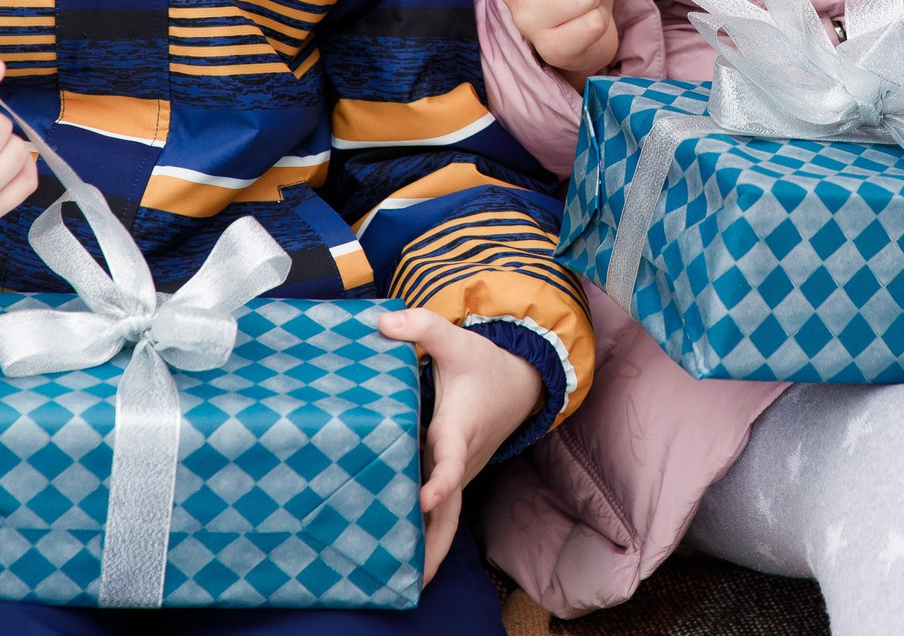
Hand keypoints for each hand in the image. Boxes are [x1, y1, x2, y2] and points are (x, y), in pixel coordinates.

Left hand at [377, 309, 547, 582]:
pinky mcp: (456, 475)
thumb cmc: (484, 363)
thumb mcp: (457, 339)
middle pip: (449, 510)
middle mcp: (462, 458)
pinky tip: (401, 554)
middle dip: (432, 544)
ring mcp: (461, 471)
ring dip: (429, 548)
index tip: (424, 498)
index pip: (451, 459)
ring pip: (447, 517)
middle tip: (412, 577)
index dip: (440, 480)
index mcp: (458, 428)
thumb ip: (421, 327)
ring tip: (401, 582)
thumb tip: (380, 322)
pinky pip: (443, 510)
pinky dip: (427, 534)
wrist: (522, 381)